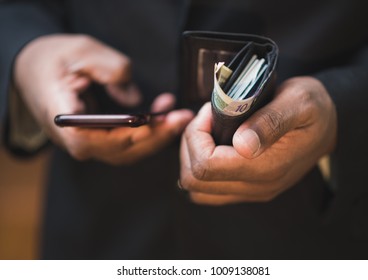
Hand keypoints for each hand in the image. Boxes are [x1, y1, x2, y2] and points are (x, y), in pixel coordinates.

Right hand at [14, 34, 192, 164]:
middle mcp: (77, 140)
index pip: (96, 141)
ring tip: (178, 114)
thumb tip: (134, 99)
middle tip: (181, 117)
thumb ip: (111, 69)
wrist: (35, 71)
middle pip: (120, 150)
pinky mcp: (100, 140)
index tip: (155, 123)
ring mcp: (90, 144)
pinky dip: (149, 132)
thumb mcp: (81, 52)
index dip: (128, 136)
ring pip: (128, 150)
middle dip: (155, 135)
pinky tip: (164, 115)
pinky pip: (128, 143)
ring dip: (157, 134)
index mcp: (64, 120)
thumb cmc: (53, 60)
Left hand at [179, 76, 336, 204]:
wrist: (329, 125)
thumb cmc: (313, 108)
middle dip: (191, 145)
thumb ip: (271, 122)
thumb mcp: (299, 102)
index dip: (197, 136)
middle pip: (195, 180)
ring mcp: (252, 192)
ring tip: (208, 132)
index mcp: (267, 167)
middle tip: (207, 120)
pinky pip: (209, 190)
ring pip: (197, 189)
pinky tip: (213, 145)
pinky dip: (201, 168)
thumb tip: (242, 144)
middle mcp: (257, 187)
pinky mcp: (248, 190)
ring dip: (193, 158)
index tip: (210, 113)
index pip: (206, 166)